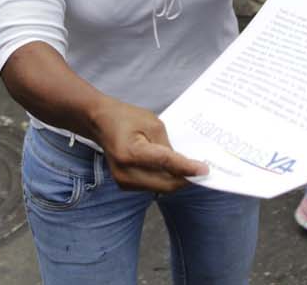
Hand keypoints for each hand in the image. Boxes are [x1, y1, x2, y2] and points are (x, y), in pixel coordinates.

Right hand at [93, 99, 207, 192]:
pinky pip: (152, 187)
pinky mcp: (124, 185)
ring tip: (187, 168)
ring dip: (175, 181)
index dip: (187, 168)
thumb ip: (167, 145)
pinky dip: (165, 180)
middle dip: (184, 178)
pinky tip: (171, 169)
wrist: (101, 122)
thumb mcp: (152, 123)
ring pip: (160, 188)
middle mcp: (125, 172)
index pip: (165, 163)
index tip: (205, 170)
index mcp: (130, 152)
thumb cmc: (126, 118)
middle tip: (201, 170)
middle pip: (165, 184)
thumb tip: (183, 164)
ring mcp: (123, 181)